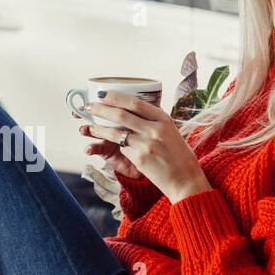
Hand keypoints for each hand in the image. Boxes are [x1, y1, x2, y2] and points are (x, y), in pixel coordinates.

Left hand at [74, 90, 211, 201]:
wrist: (186, 180)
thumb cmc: (179, 155)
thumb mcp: (172, 131)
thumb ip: (154, 121)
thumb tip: (134, 109)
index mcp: (164, 119)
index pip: (136, 103)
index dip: (116, 97)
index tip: (104, 94)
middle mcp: (155, 129)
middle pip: (122, 114)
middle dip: (102, 109)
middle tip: (90, 106)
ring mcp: (147, 144)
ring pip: (116, 132)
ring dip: (99, 129)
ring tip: (89, 127)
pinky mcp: (140, 159)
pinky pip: (122, 148)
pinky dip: (117, 146)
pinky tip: (111, 147)